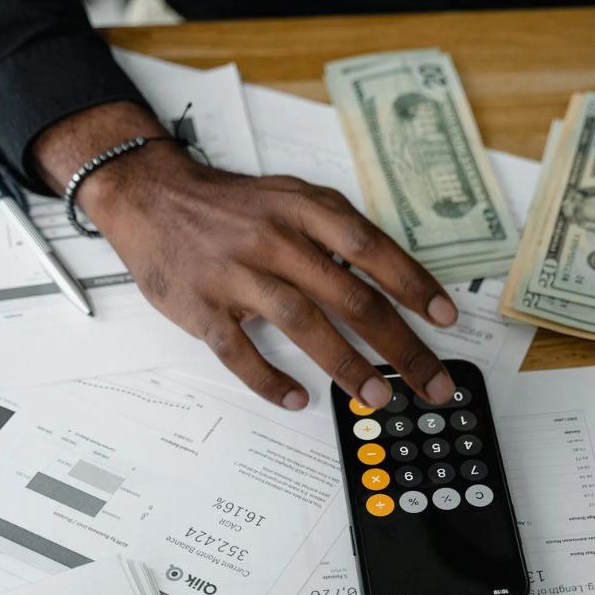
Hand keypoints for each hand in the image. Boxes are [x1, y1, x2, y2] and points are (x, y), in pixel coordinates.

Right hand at [31, 102, 458, 410]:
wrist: (150, 195)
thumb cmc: (232, 205)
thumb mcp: (292, 196)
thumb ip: (338, 232)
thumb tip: (394, 279)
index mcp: (305, 210)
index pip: (372, 250)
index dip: (413, 285)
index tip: (444, 319)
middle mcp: (276, 240)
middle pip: (351, 298)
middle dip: (400, 346)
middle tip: (430, 382)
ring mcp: (237, 274)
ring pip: (303, 324)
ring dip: (346, 366)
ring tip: (378, 397)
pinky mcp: (201, 307)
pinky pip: (239, 351)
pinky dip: (269, 379)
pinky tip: (296, 399)